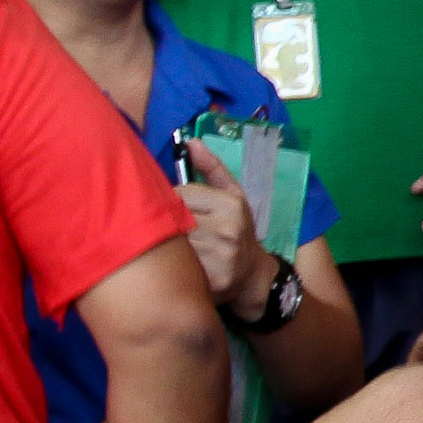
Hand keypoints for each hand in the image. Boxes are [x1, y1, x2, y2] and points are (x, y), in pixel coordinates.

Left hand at [178, 147, 263, 307]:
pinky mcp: (212, 280)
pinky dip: (175, 265)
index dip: (173, 201)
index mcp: (231, 205)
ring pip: (174, 242)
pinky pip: (179, 267)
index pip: (180, 194)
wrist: (253, 274)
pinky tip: (180, 265)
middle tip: (173, 228)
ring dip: (169, 244)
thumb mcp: (233, 194)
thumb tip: (191, 142)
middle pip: (175, 218)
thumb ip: (211, 168)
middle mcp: (227, 229)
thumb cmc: (238, 229)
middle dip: (169, 222)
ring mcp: (220, 257)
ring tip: (176, 245)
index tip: (178, 209)